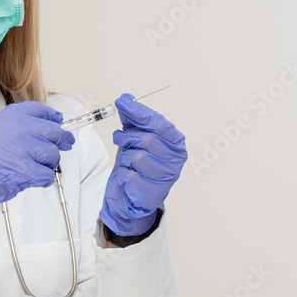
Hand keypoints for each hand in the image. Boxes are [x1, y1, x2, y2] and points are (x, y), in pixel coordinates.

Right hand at [0, 101, 74, 234]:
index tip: (58, 122)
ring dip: (48, 163)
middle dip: (62, 141)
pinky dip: (43, 179)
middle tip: (66, 144)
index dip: (54, 118)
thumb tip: (42, 126)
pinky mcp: (27, 170)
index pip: (42, 111)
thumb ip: (17, 125)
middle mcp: (21, 129)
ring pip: (53, 155)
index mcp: (13, 116)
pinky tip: (33, 179)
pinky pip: (47, 175)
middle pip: (55, 133)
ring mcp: (25, 149)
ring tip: (35, 167)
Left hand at [100, 94, 186, 236]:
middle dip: (128, 138)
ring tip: (127, 163)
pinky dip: (121, 174)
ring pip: (137, 157)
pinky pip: (128, 175)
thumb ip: (132, 119)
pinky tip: (127, 177)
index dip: (139, 111)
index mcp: (176, 143)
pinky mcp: (151, 192)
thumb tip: (126, 98)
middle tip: (121, 140)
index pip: (158, 123)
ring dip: (124, 158)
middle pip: (148, 139)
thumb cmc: (136, 167)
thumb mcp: (134, 139)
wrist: (130, 198)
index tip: (121, 102)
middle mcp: (175, 159)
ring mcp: (165, 178)